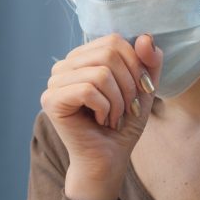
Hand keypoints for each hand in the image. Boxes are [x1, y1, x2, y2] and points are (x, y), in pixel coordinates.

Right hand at [39, 33, 162, 199]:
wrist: (107, 162)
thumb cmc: (121, 127)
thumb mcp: (143, 90)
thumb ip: (148, 63)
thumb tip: (146, 37)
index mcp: (83, 59)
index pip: (114, 41)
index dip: (136, 65)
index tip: (141, 93)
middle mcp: (64, 66)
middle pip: (109, 53)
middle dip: (129, 84)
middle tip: (127, 109)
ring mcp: (55, 83)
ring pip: (101, 72)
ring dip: (118, 101)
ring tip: (113, 117)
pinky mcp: (51, 100)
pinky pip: (89, 90)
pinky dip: (105, 108)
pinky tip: (101, 121)